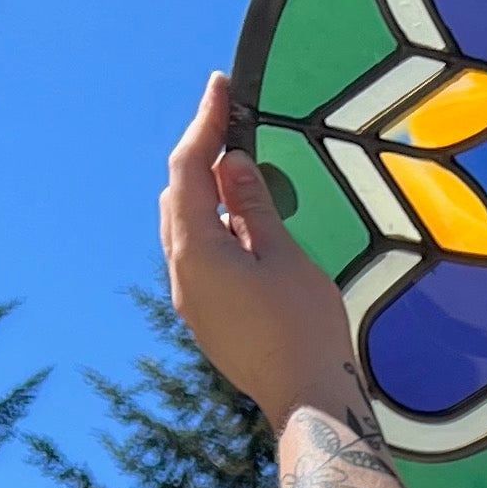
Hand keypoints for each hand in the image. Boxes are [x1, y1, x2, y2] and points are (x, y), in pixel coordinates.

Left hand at [161, 71, 365, 432]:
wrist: (308, 400)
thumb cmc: (303, 328)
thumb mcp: (282, 255)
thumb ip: (254, 205)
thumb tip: (232, 162)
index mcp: (195, 250)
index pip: (188, 170)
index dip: (204, 123)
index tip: (220, 87)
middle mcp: (180, 273)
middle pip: (177, 197)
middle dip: (200, 157)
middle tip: (232, 124)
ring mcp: (190, 299)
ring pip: (185, 228)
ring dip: (207, 194)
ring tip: (242, 172)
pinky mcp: (206, 318)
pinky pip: (198, 256)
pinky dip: (214, 227)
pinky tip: (244, 226)